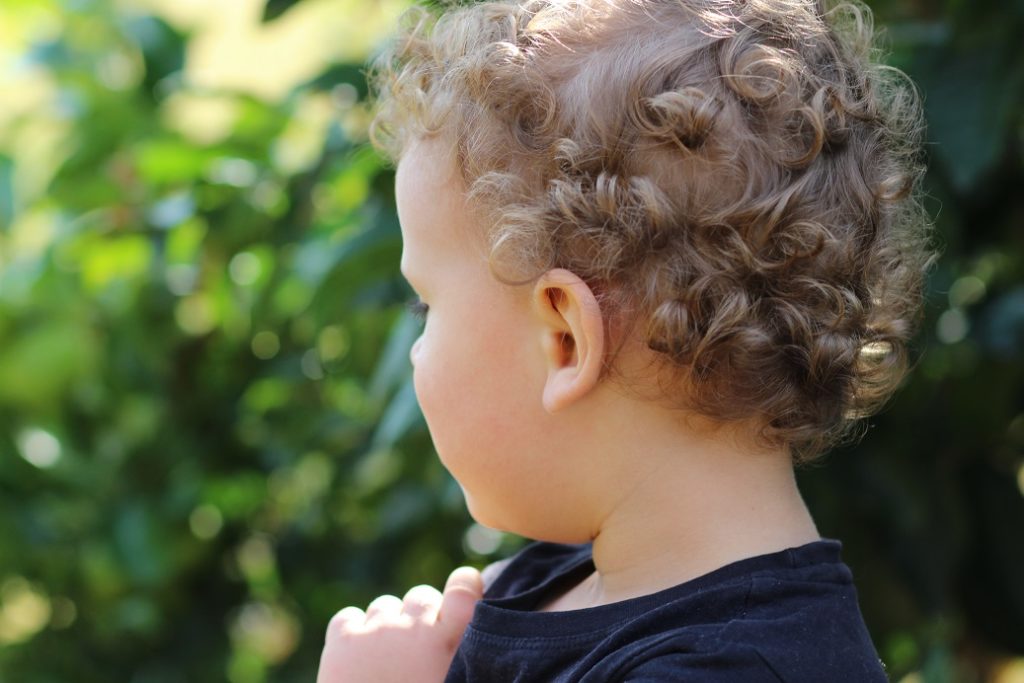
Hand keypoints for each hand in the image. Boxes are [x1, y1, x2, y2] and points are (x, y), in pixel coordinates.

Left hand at [316, 566, 482, 682]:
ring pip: (385, 605)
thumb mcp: (454, 680)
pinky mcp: (342, 639)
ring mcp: (376, 630)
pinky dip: (352, 632)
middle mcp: (415, 627)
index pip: (465, 586)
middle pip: (422, 596)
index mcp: (449, 642)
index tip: (463, 591)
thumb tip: (466, 639)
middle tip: (417, 653)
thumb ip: (462, 656)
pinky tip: (357, 660)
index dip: (464, 584)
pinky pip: (348, 617)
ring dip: (388, 626)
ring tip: (385, 662)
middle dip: (422, 617)